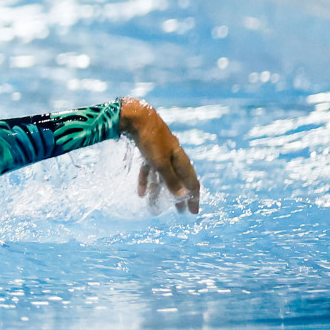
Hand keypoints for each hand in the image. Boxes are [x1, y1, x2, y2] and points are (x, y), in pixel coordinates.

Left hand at [120, 96, 199, 213]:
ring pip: (162, 176)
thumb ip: (170, 179)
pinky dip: (146, 181)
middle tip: (180, 212)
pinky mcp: (148, 151)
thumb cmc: (150, 139)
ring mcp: (160, 153)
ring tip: (156, 207)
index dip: (194, 197)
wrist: (136, 117)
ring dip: (160, 192)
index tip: (193, 212)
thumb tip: (183, 196)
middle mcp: (173, 156)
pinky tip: (140, 193)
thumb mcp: (160, 162)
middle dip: (179, 196)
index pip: (192, 181)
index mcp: (180, 159)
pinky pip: (149, 170)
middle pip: (179, 180)